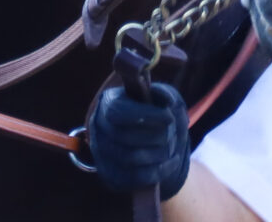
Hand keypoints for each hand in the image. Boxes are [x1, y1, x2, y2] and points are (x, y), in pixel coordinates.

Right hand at [89, 82, 189, 199]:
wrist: (144, 140)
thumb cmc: (150, 113)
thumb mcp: (156, 96)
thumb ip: (160, 93)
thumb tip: (167, 100)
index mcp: (107, 103)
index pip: (118, 112)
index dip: (146, 115)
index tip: (169, 118)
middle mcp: (98, 130)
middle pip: (125, 136)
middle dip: (156, 135)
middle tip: (173, 132)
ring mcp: (102, 156)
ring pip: (131, 158)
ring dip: (159, 153)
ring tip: (172, 146)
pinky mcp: (112, 177)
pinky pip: (136, 178)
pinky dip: (160, 170)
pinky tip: (172, 161)